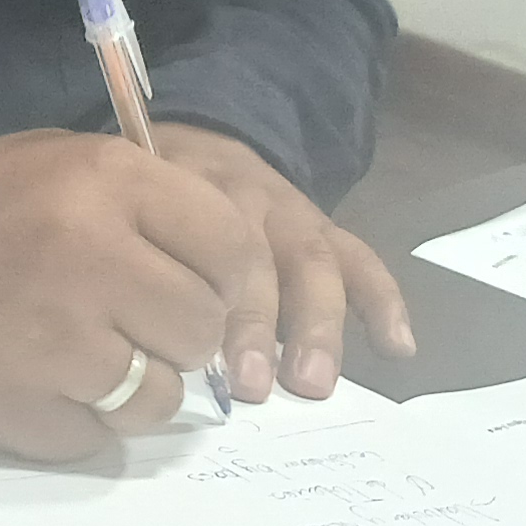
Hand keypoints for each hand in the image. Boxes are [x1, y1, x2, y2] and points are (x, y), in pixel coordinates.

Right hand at [0, 130, 277, 459]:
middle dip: (183, 333)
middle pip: (200, 328)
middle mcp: (89, 261)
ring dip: (140, 387)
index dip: (229, 275)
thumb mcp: (80, 165)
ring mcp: (54, 344)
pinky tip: (54, 386)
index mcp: (109, 185)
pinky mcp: (20, 408)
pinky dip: (85, 422)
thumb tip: (238, 283)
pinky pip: (99, 439)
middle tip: (142, 324)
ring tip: (98, 360)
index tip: (203, 284)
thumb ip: (161, 207)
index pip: (230, 247)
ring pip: (159, 398)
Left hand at [151, 122, 417, 399]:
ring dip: (315, 325)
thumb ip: (134, 265)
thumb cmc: (151, 203)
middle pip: (254, 260)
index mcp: (181, 197)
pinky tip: (398, 347)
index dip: (200, 304)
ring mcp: (289, 211)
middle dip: (255, 327)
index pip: (192, 249)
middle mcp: (239, 200)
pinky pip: (360, 258)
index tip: (195, 361)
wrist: (201, 140)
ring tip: (313, 382)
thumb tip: (139, 358)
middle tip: (251, 385)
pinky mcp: (324, 224)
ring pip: (309, 263)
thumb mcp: (127, 213)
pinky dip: (383, 301)